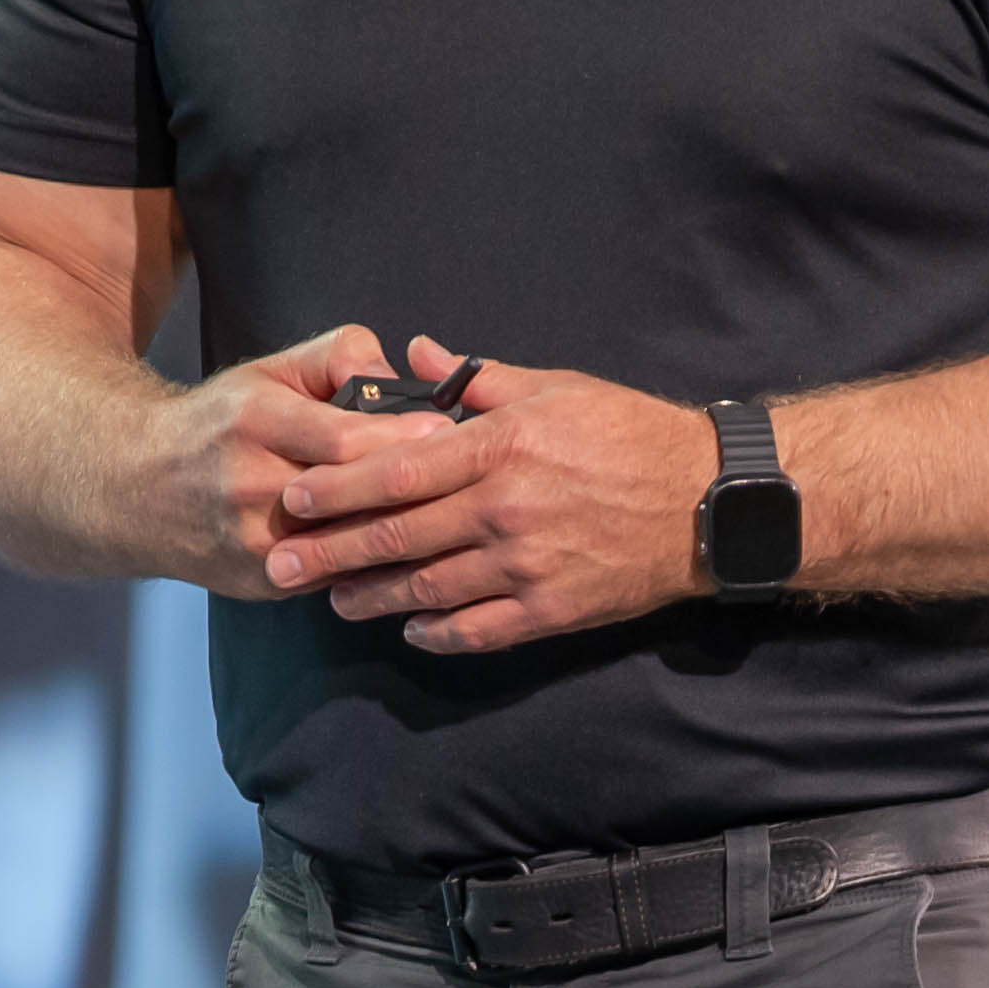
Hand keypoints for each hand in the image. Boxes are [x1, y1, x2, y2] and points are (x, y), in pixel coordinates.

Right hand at [144, 322, 429, 597]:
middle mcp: (249, 486)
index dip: (400, 438)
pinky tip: (412, 546)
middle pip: (353, 496)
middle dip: (414, 486)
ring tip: (448, 509)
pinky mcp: (265, 581)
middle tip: (464, 473)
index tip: (446, 430)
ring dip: (404, 530)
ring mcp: (256, 543)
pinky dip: (377, 561)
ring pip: (353, 543)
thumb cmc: (221, 422)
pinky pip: (339, 574)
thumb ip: (336, 355)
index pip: (342, 440)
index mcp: (254, 423)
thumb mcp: (269, 371)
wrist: (140, 488)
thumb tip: (394, 372)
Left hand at [261, 354, 728, 654]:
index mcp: (500, 449)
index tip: (295, 497)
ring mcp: (526, 567)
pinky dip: (437, 632)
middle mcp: (504, 511)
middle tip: (282, 564)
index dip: (338, 489)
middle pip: (398, 536)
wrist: (706, 502)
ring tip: (333, 598)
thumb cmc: (629, 435)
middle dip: (332, 552)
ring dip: (373, 597)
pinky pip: (478, 629)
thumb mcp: (555, 389)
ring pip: (428, 589)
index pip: (397, 471)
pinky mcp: (551, 610)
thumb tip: (420, 355)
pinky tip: (410, 628)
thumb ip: (477, 381)